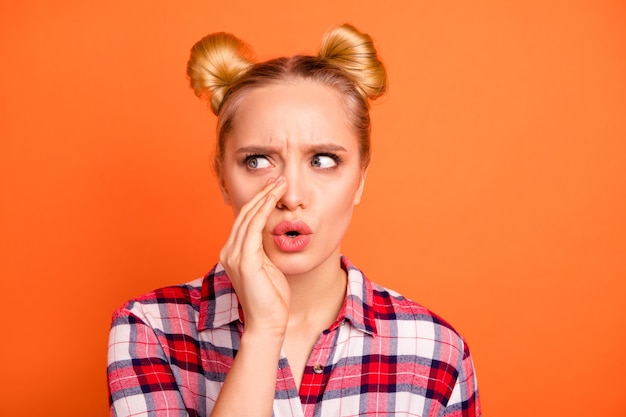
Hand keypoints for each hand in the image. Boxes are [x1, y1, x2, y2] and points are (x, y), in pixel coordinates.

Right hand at [219, 176, 289, 337]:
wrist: (268, 322)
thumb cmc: (271, 297)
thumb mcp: (267, 266)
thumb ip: (264, 249)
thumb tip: (272, 231)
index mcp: (232, 253)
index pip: (244, 220)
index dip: (258, 201)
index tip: (274, 187)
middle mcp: (229, 252)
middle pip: (244, 214)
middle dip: (262, 194)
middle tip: (278, 178)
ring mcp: (234, 256)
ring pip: (249, 218)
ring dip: (265, 197)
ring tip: (280, 183)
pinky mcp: (245, 262)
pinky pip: (254, 229)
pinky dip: (264, 211)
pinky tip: (274, 199)